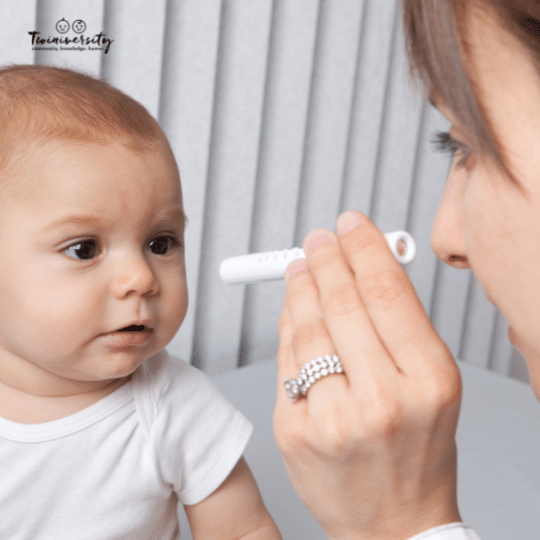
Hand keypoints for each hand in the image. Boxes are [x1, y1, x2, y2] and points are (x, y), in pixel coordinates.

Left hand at [273, 211, 462, 539]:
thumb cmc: (418, 446)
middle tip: (317, 238)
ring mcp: (332, 418)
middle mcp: (382, 400)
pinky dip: (287, 322)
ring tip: (300, 266)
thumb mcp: (433, 381)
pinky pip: (285, 357)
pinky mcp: (294, 431)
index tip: (349, 222)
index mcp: (429, 380)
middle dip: (326, 259)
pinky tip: (292, 305)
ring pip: (306, 325)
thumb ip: (399, 321)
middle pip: (342, 302)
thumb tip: (359, 263)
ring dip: (300, 285)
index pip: (387, 290)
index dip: (364, 247)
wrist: (393, 522)